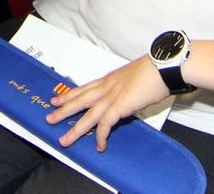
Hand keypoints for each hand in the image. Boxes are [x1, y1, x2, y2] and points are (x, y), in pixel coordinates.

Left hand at [46, 56, 169, 152]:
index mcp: (110, 79)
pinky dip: (101, 136)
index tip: (57, 99)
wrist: (163, 66)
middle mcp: (107, 86)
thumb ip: (125, 88)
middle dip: (63, 110)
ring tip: (64, 140)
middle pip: (80, 99)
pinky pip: (106, 124)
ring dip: (75, 129)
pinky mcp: (120, 105)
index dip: (70, 94)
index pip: (85, 88)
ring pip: (88, 115)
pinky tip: (99, 146)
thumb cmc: (154, 70)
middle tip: (49, 117)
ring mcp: (112, 95)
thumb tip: (125, 98)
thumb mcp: (133, 78)